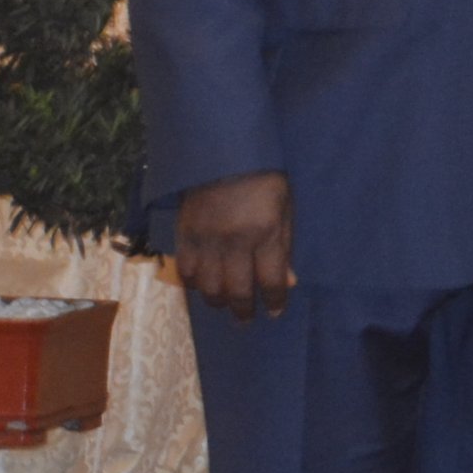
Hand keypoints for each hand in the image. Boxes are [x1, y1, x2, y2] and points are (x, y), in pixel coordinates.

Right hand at [172, 170, 293, 322]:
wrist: (222, 151)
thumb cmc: (263, 178)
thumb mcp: (285, 209)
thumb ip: (284, 246)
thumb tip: (287, 283)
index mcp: (265, 233)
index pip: (271, 281)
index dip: (274, 302)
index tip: (275, 312)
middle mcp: (235, 241)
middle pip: (238, 291)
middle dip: (244, 311)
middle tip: (246, 320)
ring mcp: (207, 239)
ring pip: (209, 288)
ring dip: (218, 302)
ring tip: (225, 304)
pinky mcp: (185, 234)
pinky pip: (186, 271)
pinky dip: (194, 284)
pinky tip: (202, 286)